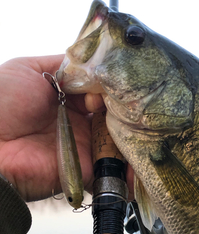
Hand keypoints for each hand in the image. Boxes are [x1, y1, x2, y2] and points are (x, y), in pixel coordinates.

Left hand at [0, 56, 133, 201]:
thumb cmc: (2, 103)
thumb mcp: (29, 69)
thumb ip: (65, 64)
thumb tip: (97, 64)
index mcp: (67, 99)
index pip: (102, 90)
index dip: (114, 85)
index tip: (121, 82)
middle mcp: (80, 122)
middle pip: (115, 115)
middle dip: (129, 108)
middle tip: (139, 103)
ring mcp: (85, 146)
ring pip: (119, 140)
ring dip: (135, 135)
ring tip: (149, 127)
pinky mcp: (87, 169)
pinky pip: (114, 169)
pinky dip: (131, 168)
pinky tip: (146, 156)